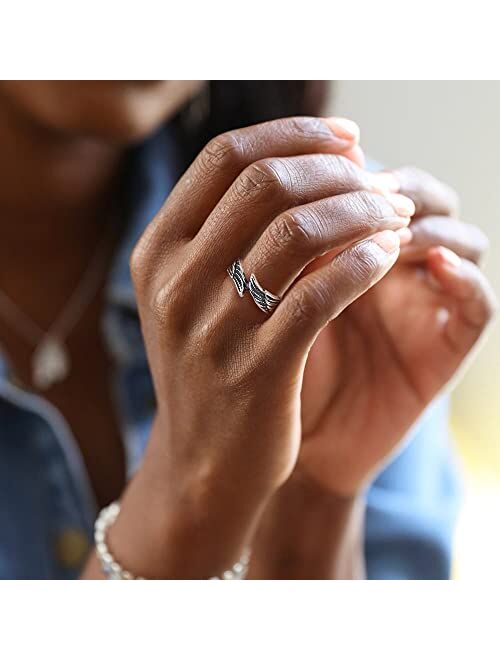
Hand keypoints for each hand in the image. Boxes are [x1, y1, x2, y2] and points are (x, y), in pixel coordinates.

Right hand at [109, 116, 414, 576]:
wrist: (202, 465)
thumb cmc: (211, 367)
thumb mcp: (197, 294)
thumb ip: (233, 231)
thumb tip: (315, 163)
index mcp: (157, 252)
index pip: (226, 156)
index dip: (294, 134)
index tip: (348, 138)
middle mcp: (176, 283)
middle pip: (266, 184)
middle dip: (338, 171)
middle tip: (381, 182)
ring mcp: (212, 329)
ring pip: (300, 232)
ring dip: (362, 212)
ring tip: (395, 216)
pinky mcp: (256, 372)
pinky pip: (322, 295)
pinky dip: (364, 263)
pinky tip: (386, 255)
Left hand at [298, 166, 496, 496]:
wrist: (288, 444)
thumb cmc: (269, 365)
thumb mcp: (276, 296)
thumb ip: (290, 243)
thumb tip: (290, 172)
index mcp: (352, 250)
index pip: (376, 182)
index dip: (359, 168)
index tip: (329, 166)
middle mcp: (395, 270)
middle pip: (424, 199)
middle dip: (398, 190)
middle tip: (366, 194)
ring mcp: (425, 306)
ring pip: (460, 240)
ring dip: (429, 227)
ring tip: (391, 233)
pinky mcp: (446, 348)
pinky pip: (478, 305)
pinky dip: (465, 279)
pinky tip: (434, 265)